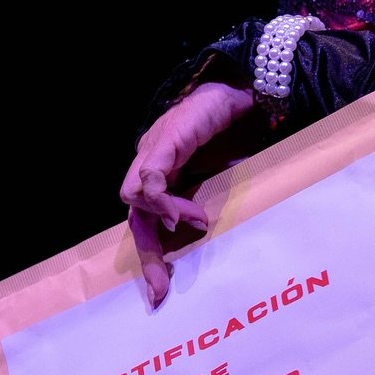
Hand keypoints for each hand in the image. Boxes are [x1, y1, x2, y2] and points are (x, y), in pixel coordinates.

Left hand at [121, 80, 255, 307]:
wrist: (242, 83)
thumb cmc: (236, 123)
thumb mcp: (224, 171)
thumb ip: (214, 198)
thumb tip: (217, 236)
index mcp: (164, 173)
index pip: (146, 220)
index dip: (154, 254)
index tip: (164, 291)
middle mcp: (150, 164)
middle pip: (135, 217)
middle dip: (148, 255)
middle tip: (162, 289)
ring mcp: (152, 151)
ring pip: (133, 200)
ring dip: (163, 221)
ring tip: (197, 223)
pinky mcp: (163, 142)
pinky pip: (150, 181)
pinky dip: (164, 202)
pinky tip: (189, 215)